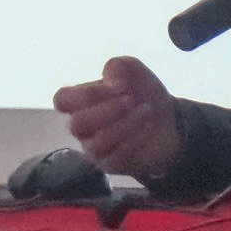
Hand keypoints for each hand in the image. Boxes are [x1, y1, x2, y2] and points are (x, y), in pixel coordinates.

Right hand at [50, 56, 181, 179]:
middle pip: (76, 124)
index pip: (62, 100)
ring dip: (124, 125)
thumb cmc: (141, 93)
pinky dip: (133, 140)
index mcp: (80, 101)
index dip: (86, 94)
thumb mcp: (133, 70)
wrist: (168, 121)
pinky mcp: (110, 164)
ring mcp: (94, 147)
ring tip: (146, 111)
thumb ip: (117, 66)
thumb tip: (111, 79)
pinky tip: (147, 127)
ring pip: (96, 143)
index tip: (117, 86)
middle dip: (107, 111)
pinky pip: (114, 158)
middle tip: (131, 100)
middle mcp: (82, 126)